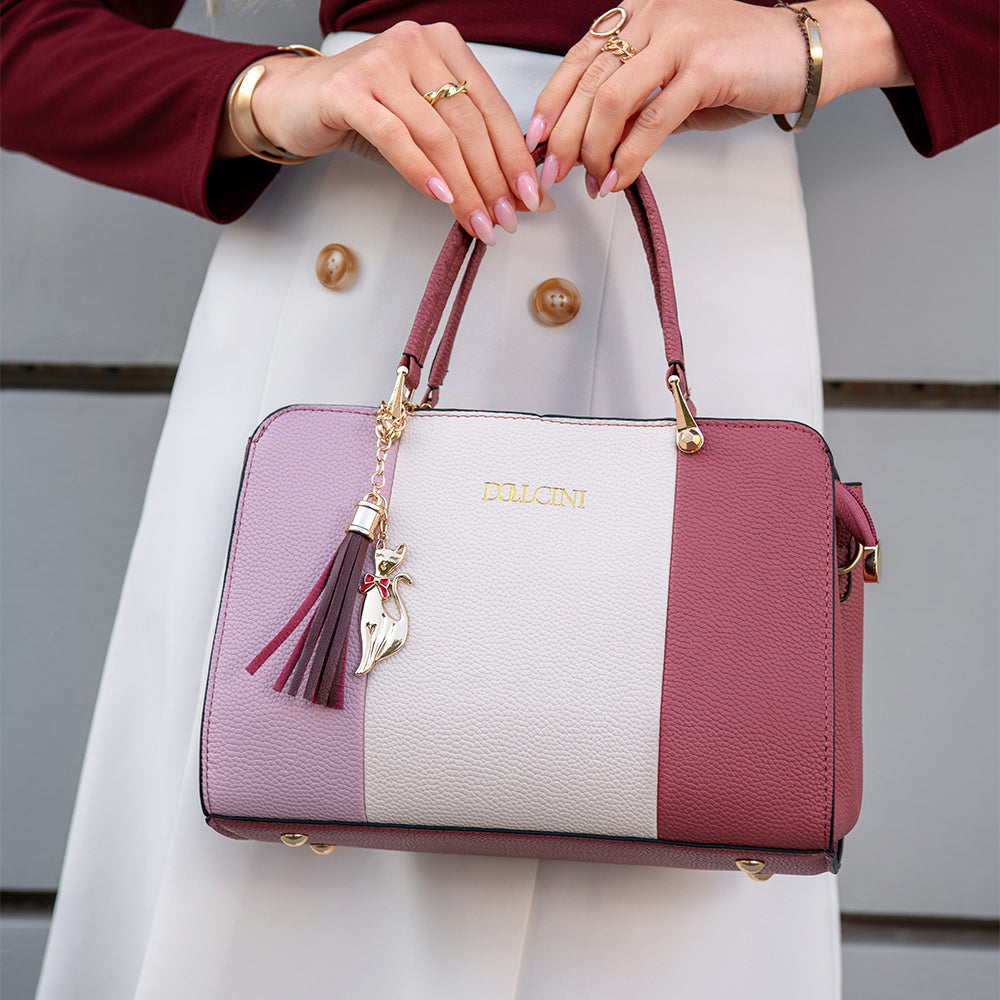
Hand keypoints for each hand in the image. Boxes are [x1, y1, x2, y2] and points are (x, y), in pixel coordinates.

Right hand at [219, 22, 543, 242]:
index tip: (530, 199)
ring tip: (477, 222)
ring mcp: (381, 63)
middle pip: (469, 124)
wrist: (295, 100)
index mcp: (446, 46)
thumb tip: (523, 196)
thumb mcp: (425, 126)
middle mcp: (417, 44)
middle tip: (506, 220)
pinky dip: (421, 171)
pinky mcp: (348, 89)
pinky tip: (440, 198)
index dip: (514, 157)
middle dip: (492, 180)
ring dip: (463, 187)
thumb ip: (470, 151)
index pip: (493, 107)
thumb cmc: (366, 114)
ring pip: (437, 134)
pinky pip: (396, 137)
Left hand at [528, 0, 912, 195]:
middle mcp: (651, 19)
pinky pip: (650, 120)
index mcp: (639, 17)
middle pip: (587, 82)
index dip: (551, 104)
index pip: (578, 61)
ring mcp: (676, 38)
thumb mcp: (673, 85)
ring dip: (593, 149)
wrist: (802, 52)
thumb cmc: (740, 66)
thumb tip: (596, 149)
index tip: (535, 141)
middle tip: (553, 174)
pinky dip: (628, 157)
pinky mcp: (702, 66)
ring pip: (610, 100)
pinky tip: (618, 179)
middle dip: (563, 136)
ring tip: (590, 180)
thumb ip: (634, 109)